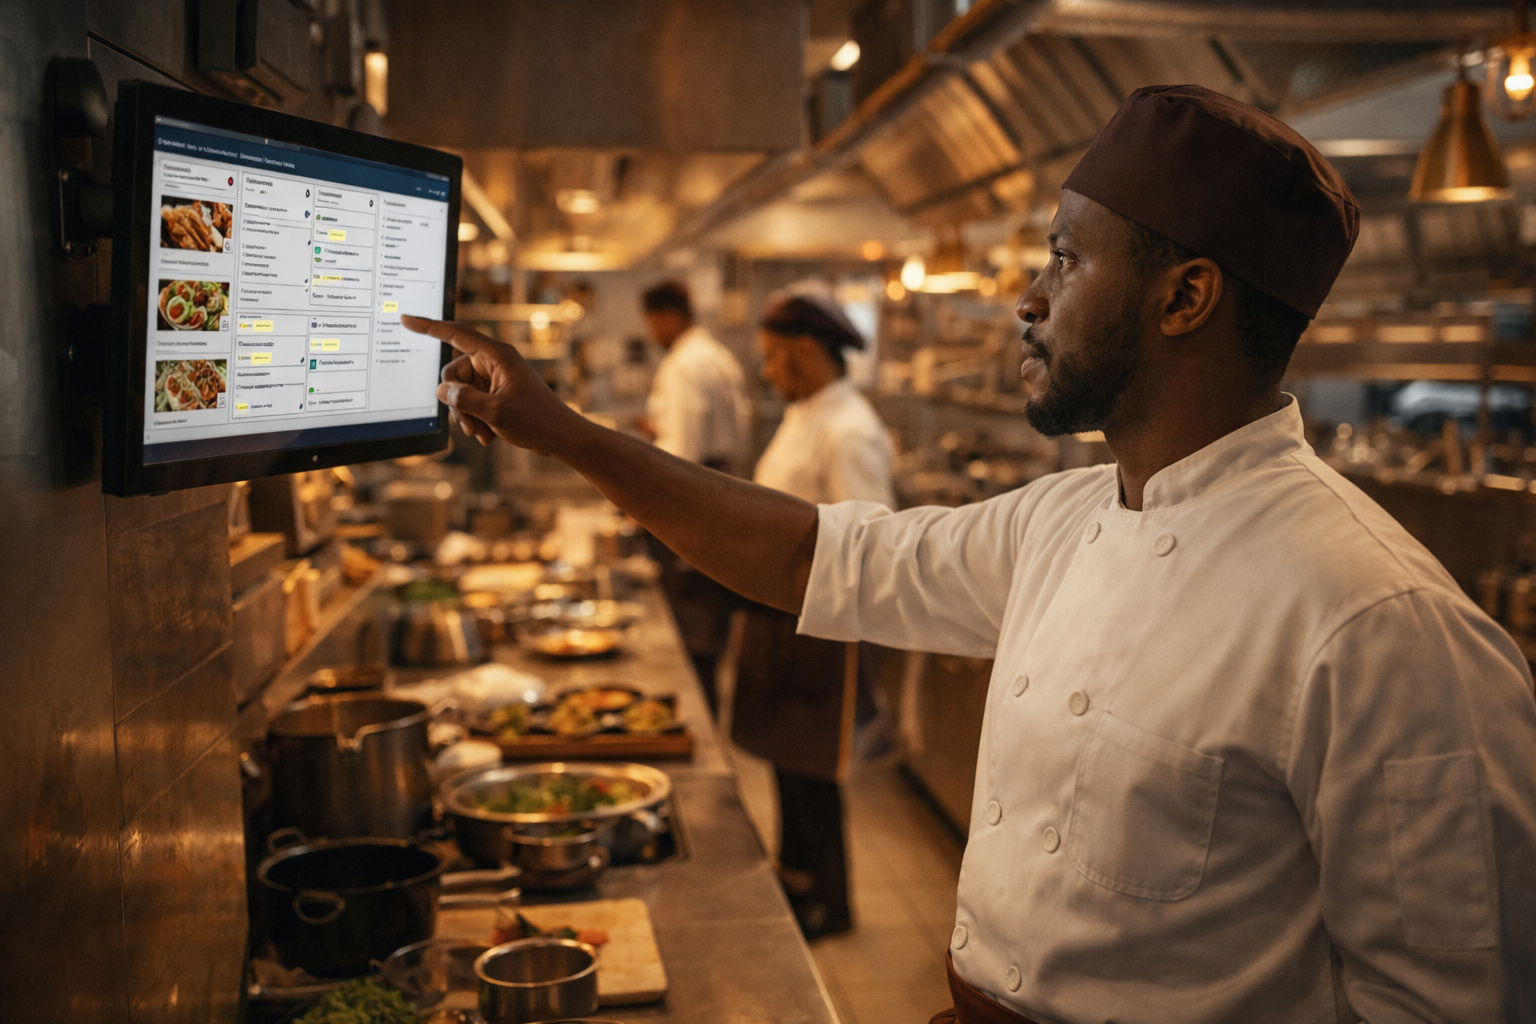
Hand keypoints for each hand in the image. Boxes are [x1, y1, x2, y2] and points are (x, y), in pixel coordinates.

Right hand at [402, 315, 575, 450]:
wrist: (561, 438)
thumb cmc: (537, 421)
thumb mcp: (494, 412)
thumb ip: (463, 399)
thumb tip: (441, 390)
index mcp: (496, 355)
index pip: (455, 334)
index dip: (428, 326)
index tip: (406, 319)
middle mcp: (494, 363)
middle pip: (453, 373)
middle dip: (456, 402)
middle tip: (469, 425)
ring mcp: (495, 379)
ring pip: (460, 393)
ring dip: (466, 416)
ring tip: (483, 433)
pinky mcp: (496, 395)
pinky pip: (472, 404)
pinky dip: (476, 420)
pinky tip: (489, 436)